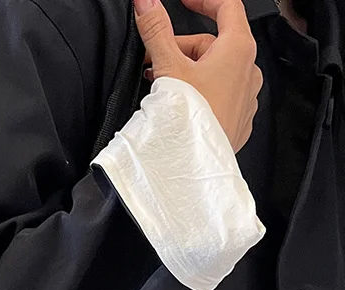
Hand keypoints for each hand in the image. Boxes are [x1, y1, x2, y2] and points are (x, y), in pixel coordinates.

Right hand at [134, 0, 262, 151]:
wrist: (194, 166)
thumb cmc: (189, 120)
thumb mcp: (168, 67)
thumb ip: (156, 31)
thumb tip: (146, 3)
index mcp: (239, 49)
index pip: (227, 7)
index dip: (203, 0)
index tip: (185, 1)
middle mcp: (249, 71)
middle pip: (214, 44)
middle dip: (182, 48)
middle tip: (155, 61)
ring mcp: (246, 98)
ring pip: (217, 72)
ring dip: (189, 72)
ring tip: (163, 87)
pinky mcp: (239, 121)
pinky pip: (220, 96)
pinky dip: (200, 94)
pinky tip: (180, 106)